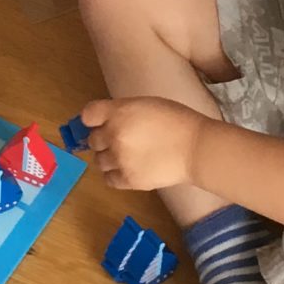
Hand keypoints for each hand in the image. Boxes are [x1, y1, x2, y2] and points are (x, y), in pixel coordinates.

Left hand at [82, 96, 204, 193]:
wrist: (196, 147)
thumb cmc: (177, 120)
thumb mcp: (146, 104)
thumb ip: (122, 111)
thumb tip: (106, 121)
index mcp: (118, 112)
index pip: (87, 115)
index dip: (93, 119)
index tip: (99, 123)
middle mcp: (113, 135)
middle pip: (93, 140)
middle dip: (103, 140)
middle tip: (120, 140)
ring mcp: (119, 159)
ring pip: (99, 161)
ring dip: (108, 158)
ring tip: (126, 156)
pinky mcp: (128, 179)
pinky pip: (108, 179)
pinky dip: (115, 175)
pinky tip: (127, 170)